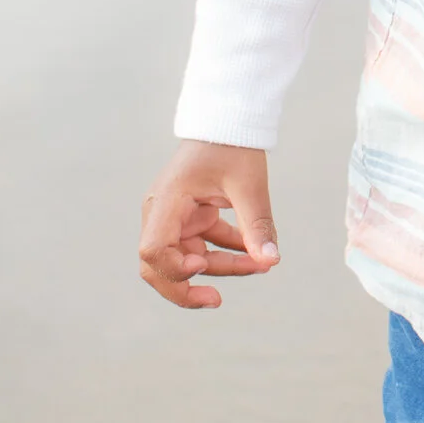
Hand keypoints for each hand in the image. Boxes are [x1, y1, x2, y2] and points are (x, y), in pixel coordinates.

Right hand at [140, 141, 279, 308]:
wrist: (230, 121)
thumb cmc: (232, 145)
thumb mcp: (249, 185)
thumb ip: (257, 224)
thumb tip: (271, 260)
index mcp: (166, 201)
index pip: (152, 249)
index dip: (172, 268)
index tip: (202, 267)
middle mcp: (163, 213)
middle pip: (160, 266)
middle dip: (185, 288)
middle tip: (216, 301)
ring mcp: (176, 218)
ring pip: (189, 259)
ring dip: (221, 268)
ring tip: (260, 266)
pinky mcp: (192, 218)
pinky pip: (205, 247)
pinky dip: (229, 253)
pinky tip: (257, 256)